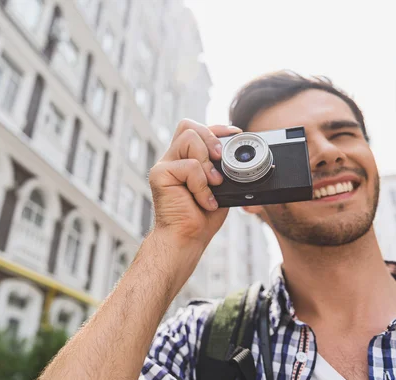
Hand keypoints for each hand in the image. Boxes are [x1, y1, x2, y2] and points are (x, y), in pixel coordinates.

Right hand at [148, 119, 241, 247]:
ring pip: (189, 139)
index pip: (196, 130)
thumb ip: (222, 167)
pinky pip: (189, 166)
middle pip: (188, 126)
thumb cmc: (201, 217)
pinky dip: (202, 184)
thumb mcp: (220, 186)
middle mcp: (173, 159)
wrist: (187, 238)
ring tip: (213, 184)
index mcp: (185, 159)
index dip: (216, 128)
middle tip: (220, 159)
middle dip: (211, 138)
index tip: (235, 134)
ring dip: (206, 162)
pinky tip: (204, 200)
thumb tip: (236, 153)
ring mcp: (164, 166)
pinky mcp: (159, 175)